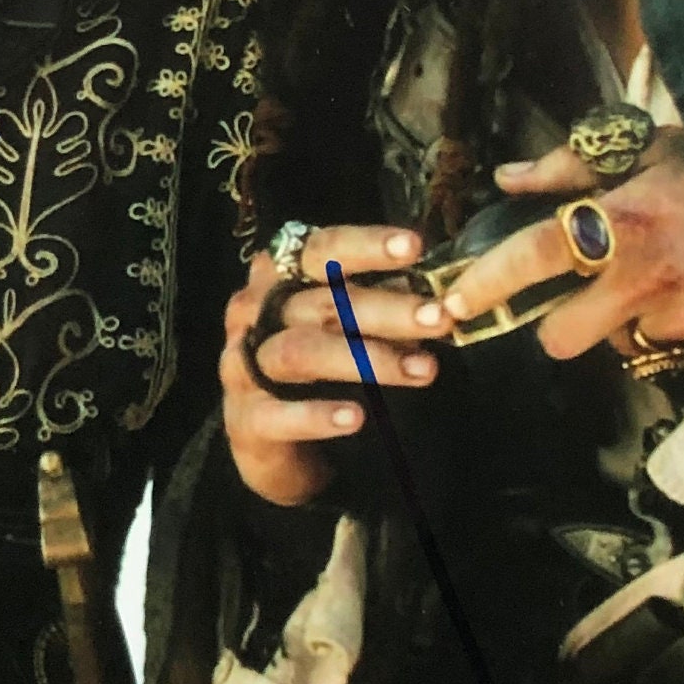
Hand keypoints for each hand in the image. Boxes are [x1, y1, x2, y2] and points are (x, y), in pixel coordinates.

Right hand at [220, 222, 451, 507]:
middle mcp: (254, 312)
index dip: (366, 245)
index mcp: (278, 277)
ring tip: (422, 370)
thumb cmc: (314, 367)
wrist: (271, 439)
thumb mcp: (345, 328)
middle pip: (322, 304)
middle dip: (388, 310)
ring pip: (301, 352)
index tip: (414, 246)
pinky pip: (277, 414)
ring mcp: (242, 364)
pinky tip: (356, 417)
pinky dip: (317, 415)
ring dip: (366, 359)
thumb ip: (378, 307)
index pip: (321, 249)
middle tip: (441, 319)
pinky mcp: (244, 419)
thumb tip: (431, 295)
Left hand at [444, 124, 683, 363]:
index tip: (452, 304)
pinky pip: (676, 349)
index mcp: (625, 222)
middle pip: (563, 338)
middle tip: (583, 295)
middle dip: (560, 325)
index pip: (534, 257)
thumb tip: (509, 179)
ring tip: (668, 277)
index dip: (486, 284)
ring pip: (623, 345)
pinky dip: (680, 328)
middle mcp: (648, 280)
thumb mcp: (653, 147)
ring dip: (628, 322)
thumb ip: (573, 167)